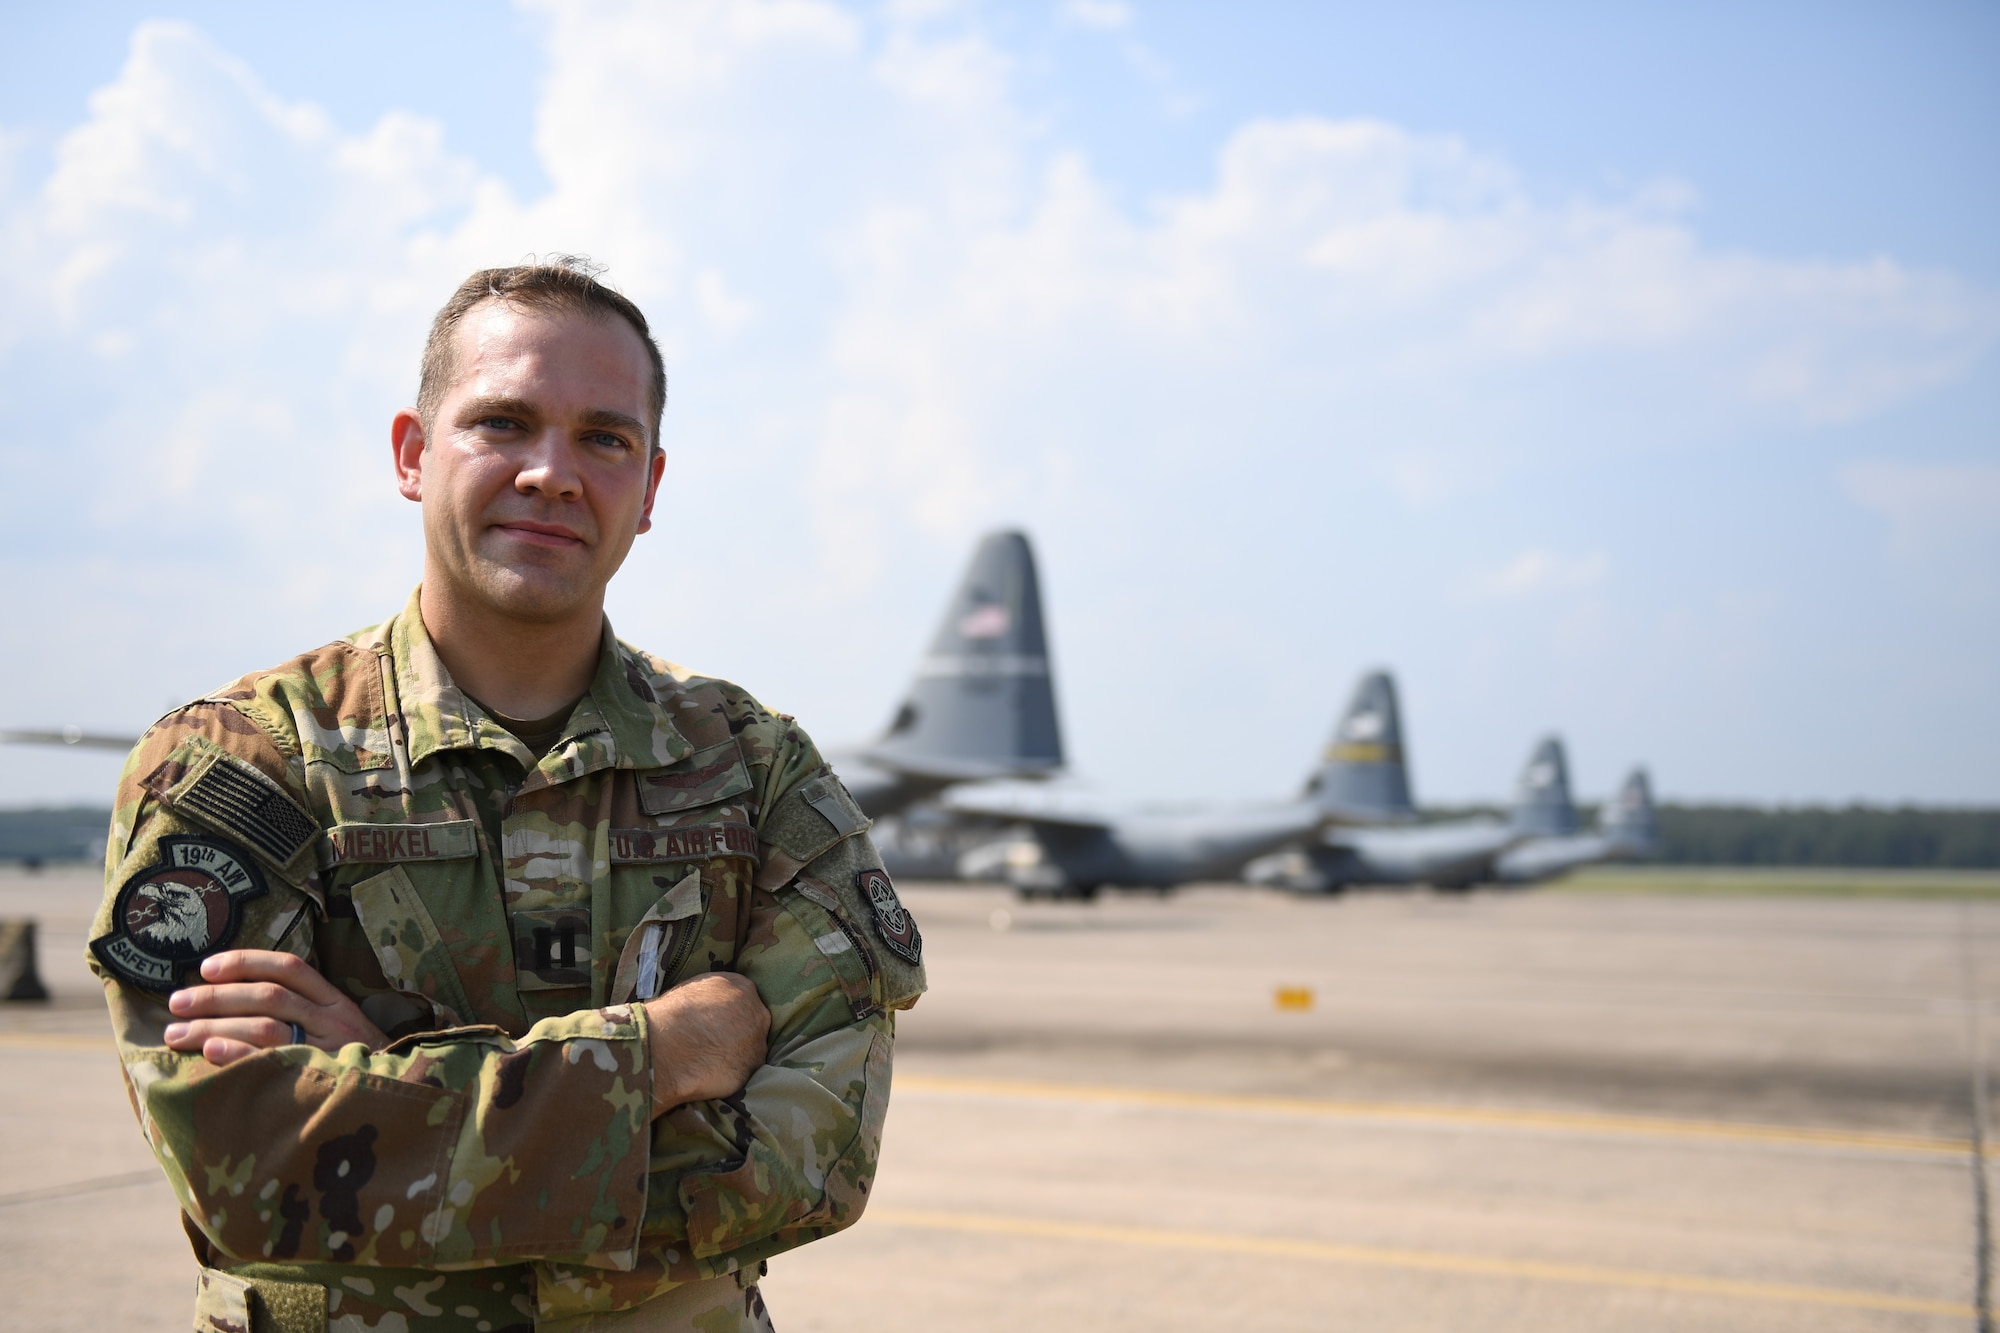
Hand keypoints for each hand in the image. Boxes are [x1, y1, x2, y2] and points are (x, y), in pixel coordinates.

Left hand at [163, 950, 387, 1066]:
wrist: (394, 1107)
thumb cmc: (355, 1068)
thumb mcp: (339, 1030)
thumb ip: (303, 1012)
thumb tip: (234, 998)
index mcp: (337, 1002)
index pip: (290, 967)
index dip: (246, 962)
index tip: (205, 968)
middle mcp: (334, 1021)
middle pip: (269, 997)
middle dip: (216, 997)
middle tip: (176, 1003)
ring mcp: (328, 1052)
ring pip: (266, 1027)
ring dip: (214, 1027)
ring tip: (177, 1034)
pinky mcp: (317, 1083)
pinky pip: (271, 1064)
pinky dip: (238, 1055)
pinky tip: (209, 1053)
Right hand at [644, 972, 769, 1113]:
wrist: (663, 1046)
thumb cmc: (672, 1014)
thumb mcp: (698, 986)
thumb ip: (718, 994)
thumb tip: (718, 1005)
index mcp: (744, 988)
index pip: (746, 1000)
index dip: (731, 1013)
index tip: (717, 1023)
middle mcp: (757, 1014)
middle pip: (754, 1024)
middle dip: (739, 1033)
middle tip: (715, 1042)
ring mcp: (756, 1044)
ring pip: (751, 1051)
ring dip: (736, 1055)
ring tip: (710, 1059)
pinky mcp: (749, 1071)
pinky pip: (742, 1072)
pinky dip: (730, 1074)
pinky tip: (710, 1073)